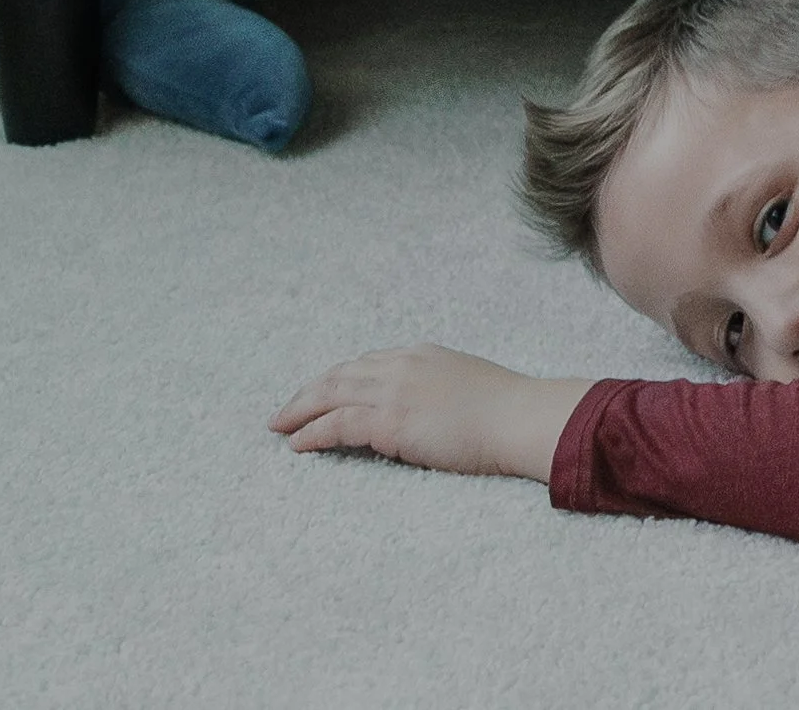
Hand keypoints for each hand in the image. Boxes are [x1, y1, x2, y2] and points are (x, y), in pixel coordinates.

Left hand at [270, 346, 584, 481]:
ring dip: (300, 410)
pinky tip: (298, 443)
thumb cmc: (504, 411)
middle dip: (309, 392)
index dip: (337, 379)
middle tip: (285, 410)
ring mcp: (395, 390)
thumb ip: (438, 391)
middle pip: (341, 374)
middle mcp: (402, 365)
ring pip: (332, 394)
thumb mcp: (465, 386)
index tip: (319, 393)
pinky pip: (339, 424)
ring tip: (280, 425)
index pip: (366, 364)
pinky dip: (314, 432)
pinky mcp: (391, 420)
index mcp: (421, 355)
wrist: (518, 417)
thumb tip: (428, 410)